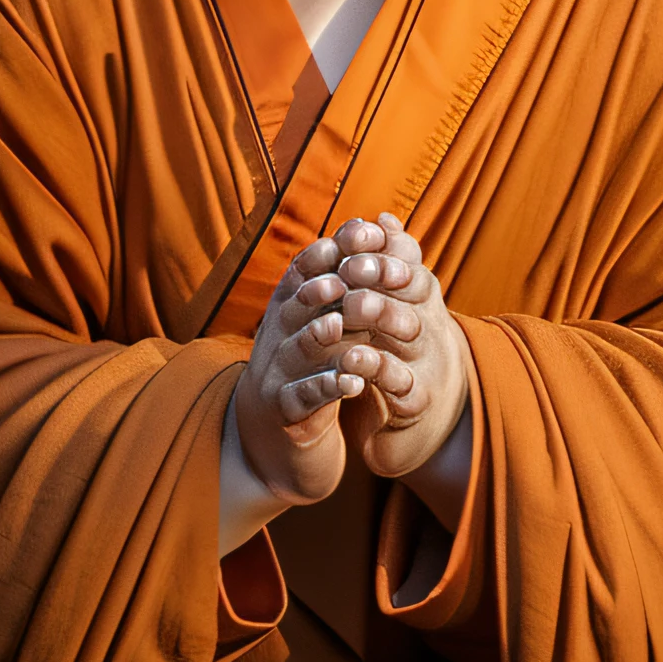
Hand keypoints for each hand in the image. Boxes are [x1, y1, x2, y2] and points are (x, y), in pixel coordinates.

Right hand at [231, 234, 375, 509]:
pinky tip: (353, 383)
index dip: (332, 250)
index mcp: (289, 305)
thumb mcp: (330, 320)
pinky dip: (326, 388)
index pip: (304, 268)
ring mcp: (276, 372)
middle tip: (357, 276)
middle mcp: (276, 332)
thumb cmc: (313, 366)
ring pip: (298, 347)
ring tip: (340, 324)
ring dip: (320, 334)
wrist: (278, 438)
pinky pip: (303, 397)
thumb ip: (354, 278)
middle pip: (301, 304)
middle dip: (330, 287)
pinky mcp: (285, 412)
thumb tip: (385, 223)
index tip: (365, 235)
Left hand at [331, 212, 469, 482]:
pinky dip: (377, 370)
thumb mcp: (392, 302)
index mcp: (420, 291)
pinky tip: (351, 360)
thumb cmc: (398, 343)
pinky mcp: (416, 398)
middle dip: (381, 274)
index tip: (353, 236)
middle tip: (349, 267)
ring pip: (411, 330)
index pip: (408, 258)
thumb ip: (384, 261)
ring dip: (381, 315)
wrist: (424, 407)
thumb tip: (382, 217)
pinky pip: (401, 382)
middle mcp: (429, 318)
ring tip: (350, 307)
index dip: (382, 246)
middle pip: (414, 287)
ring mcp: (426, 358)